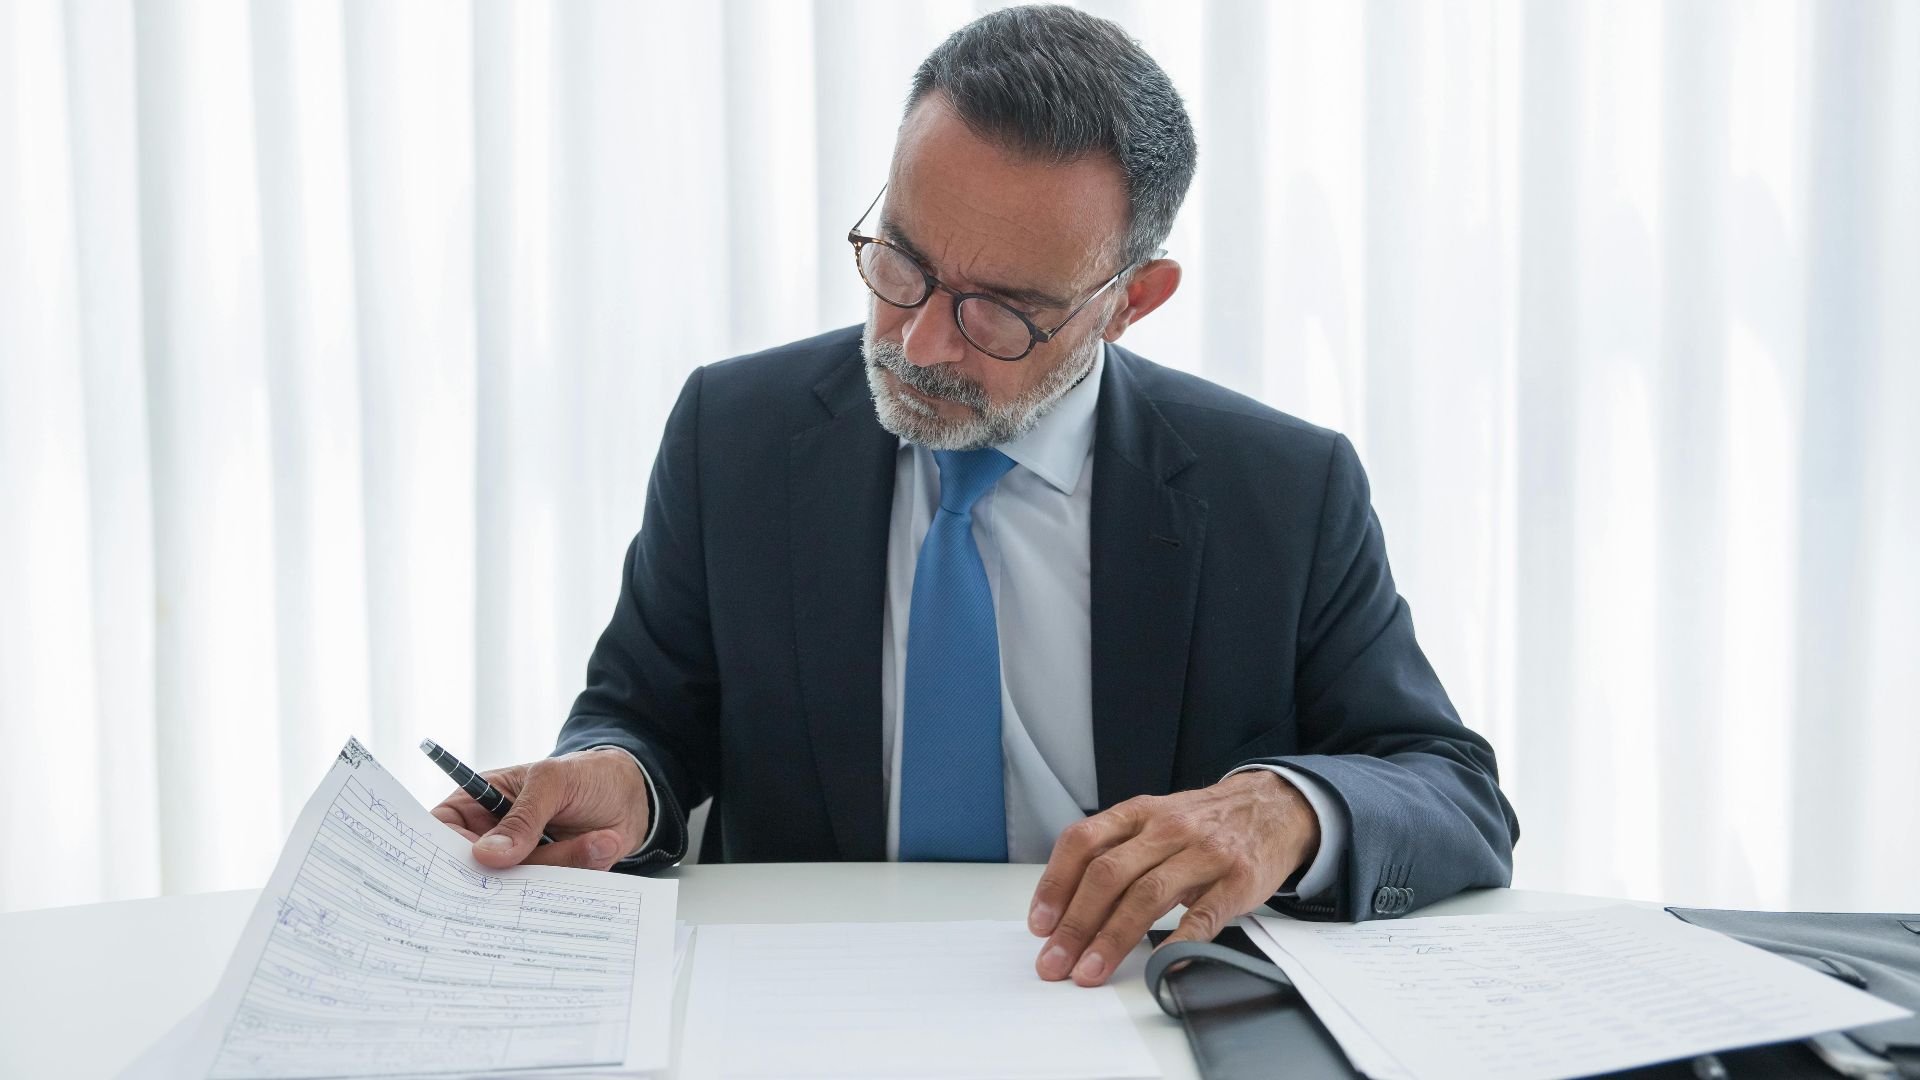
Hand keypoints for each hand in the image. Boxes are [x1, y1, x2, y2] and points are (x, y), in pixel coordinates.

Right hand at [429, 747, 650, 870]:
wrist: (633, 794)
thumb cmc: (585, 774)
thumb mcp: (553, 781)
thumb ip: (523, 817)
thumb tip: (488, 856)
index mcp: (476, 805)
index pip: (441, 834)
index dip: (446, 857)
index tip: (475, 869)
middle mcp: (491, 839)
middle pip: (476, 872)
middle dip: (512, 872)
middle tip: (545, 861)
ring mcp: (519, 864)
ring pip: (517, 888)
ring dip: (560, 866)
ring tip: (598, 838)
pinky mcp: (547, 882)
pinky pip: (548, 896)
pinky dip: (576, 878)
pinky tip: (599, 847)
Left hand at [1027, 770, 1320, 985]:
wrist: (1273, 807)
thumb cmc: (1203, 823)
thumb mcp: (1155, 819)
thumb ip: (1116, 851)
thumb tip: (1066, 905)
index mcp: (1139, 813)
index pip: (1083, 842)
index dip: (1055, 884)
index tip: (1040, 924)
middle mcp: (1167, 829)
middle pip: (1108, 874)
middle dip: (1075, 923)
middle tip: (1055, 961)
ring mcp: (1204, 854)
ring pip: (1146, 895)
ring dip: (1112, 938)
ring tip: (1090, 970)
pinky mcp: (1236, 881)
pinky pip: (1202, 916)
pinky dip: (1177, 942)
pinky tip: (1158, 964)